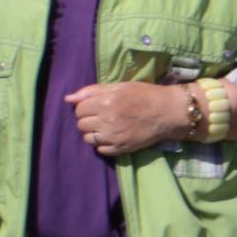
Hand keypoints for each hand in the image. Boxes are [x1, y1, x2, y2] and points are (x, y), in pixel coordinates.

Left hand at [68, 81, 191, 156]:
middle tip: (103, 116)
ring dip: (94, 132)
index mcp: (106, 101)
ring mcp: (113, 136)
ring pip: (88, 138)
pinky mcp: (121, 148)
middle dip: (89, 119)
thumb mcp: (120, 86)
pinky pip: (100, 150)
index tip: (98, 105)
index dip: (86, 107)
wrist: (169, 112)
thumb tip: (67, 98)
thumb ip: (92, 91)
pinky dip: (103, 144)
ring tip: (107, 127)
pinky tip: (114, 136)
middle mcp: (107, 120)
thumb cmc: (145, 94)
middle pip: (81, 124)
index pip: (79, 109)